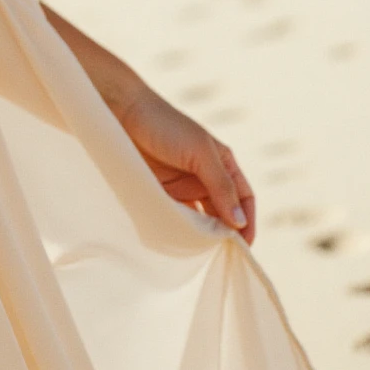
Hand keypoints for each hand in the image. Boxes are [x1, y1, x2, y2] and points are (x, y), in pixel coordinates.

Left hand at [114, 88, 255, 245]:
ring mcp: (182, 187)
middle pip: (223, 213)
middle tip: (222, 258)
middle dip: (225, 234)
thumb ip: (221, 185)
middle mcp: (205, 177)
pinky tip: (178, 243)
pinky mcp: (160, 193)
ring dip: (201, 237)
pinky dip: (179, 231)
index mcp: (222, 164)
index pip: (243, 198)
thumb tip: (240, 221)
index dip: (248, 222)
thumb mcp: (200, 152)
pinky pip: (176, 218)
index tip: (245, 247)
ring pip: (199, 219)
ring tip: (200, 254)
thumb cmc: (165, 124)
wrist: (121, 112)